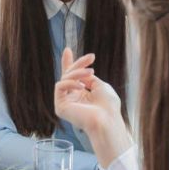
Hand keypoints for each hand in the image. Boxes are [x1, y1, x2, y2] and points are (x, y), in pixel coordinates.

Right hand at [53, 48, 131, 163]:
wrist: (107, 120)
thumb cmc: (108, 106)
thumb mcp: (100, 86)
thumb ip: (88, 78)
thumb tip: (80, 72)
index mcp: (81, 95)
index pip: (72, 77)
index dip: (68, 63)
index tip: (67, 50)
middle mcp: (72, 98)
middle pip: (68, 75)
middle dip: (78, 63)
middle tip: (91, 57)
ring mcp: (65, 102)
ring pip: (64, 79)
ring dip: (77, 72)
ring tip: (91, 72)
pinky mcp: (60, 107)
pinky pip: (60, 87)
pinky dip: (70, 82)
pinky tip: (81, 85)